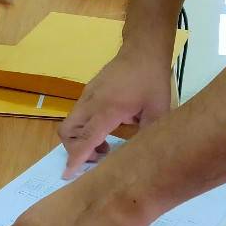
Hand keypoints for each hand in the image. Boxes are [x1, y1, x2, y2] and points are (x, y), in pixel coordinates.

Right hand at [58, 47, 172, 177]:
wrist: (143, 50)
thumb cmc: (152, 80)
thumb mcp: (158, 111)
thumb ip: (148, 135)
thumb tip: (142, 156)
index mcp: (108, 110)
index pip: (86, 139)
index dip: (76, 159)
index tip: (67, 175)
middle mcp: (91, 103)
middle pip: (67, 132)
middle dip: (74, 150)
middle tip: (98, 157)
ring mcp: (87, 95)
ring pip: (71, 123)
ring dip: (81, 139)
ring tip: (105, 144)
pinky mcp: (89, 90)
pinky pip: (78, 113)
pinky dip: (84, 127)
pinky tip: (107, 127)